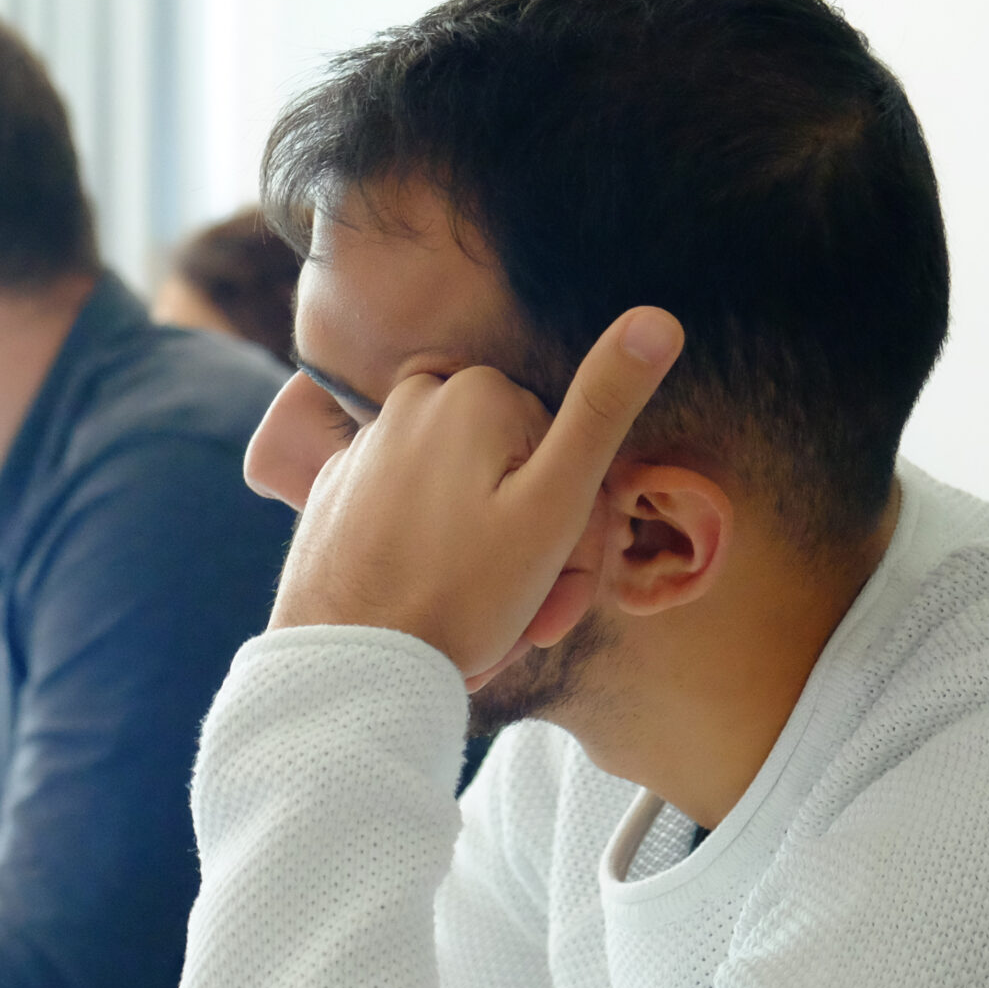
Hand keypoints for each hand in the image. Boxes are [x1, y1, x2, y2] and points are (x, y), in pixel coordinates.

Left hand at [270, 307, 682, 689]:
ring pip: (461, 503)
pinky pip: (408, 520)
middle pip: (509, 476)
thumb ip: (603, 410)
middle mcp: (410, 402)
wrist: (349, 668)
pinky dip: (429, 562)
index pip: (560, 451)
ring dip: (486, 565)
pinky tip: (431, 612)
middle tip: (531, 621)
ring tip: (479, 629)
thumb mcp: (555, 504)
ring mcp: (364, 447)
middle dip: (534, 553)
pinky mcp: (334, 493)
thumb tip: (655, 319)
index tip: (564, 589)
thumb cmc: (459, 595)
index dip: (577, 530)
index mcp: (472, 392)